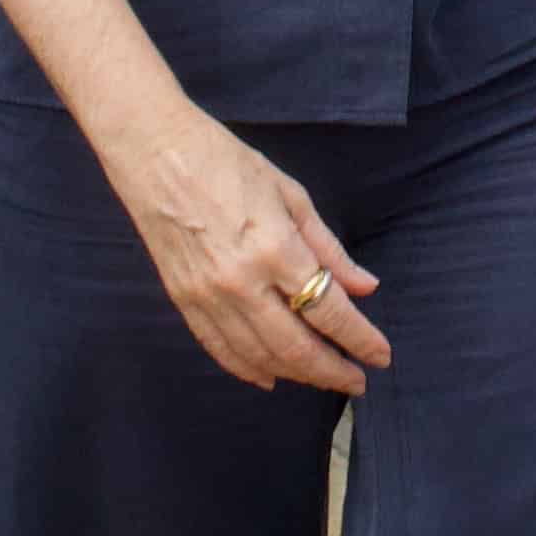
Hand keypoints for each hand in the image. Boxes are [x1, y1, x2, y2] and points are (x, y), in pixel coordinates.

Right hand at [101, 103, 390, 394]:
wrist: (155, 152)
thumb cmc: (226, 161)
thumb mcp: (290, 195)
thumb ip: (328, 248)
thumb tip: (364, 288)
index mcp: (275, 248)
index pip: (329, 309)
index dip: (360, 339)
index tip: (381, 356)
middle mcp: (242, 281)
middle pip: (296, 346)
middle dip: (332, 371)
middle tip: (356, 383)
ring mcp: (208, 296)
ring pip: (259, 356)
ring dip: (297, 374)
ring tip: (323, 378)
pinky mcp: (182, 301)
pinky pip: (220, 349)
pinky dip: (248, 368)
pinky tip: (271, 376)